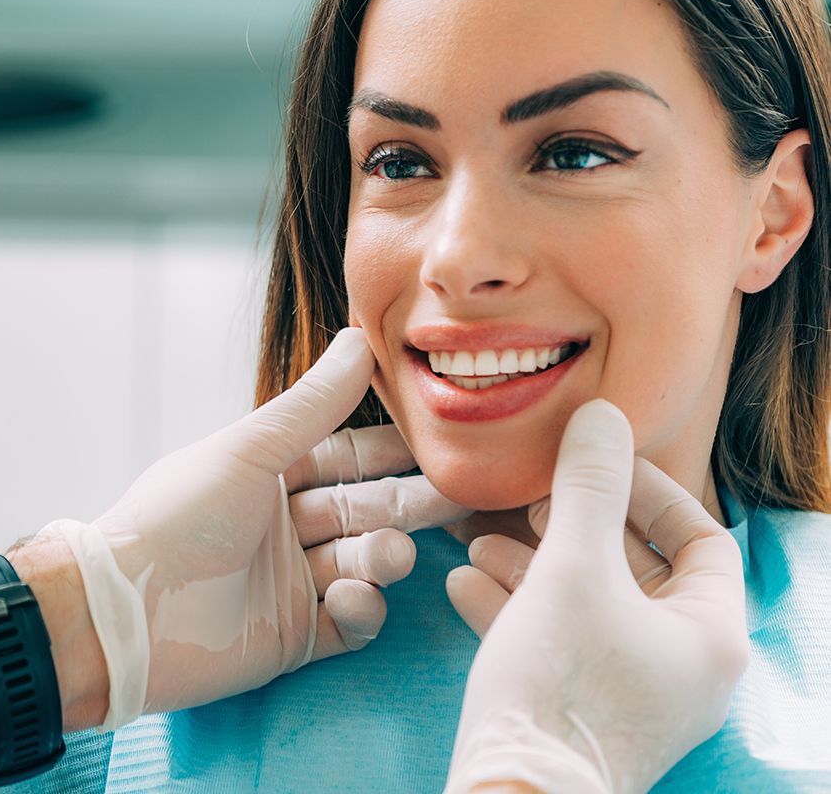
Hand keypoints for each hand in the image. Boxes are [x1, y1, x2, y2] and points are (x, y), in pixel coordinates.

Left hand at [43, 327, 469, 728]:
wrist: (124, 614)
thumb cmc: (174, 519)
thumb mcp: (248, 452)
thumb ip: (312, 405)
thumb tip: (361, 338)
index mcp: (266, 475)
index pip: (345, 456)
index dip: (392, 450)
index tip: (443, 440)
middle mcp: (281, 526)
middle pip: (364, 509)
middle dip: (409, 504)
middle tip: (461, 497)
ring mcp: (290, 583)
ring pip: (363, 563)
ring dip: (383, 557)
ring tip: (386, 556)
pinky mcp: (293, 638)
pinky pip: (350, 621)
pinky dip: (362, 609)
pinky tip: (353, 598)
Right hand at [444, 400, 748, 793]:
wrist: (513, 793)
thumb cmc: (560, 682)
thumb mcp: (571, 567)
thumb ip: (587, 487)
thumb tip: (601, 415)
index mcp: (709, 635)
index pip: (702, 539)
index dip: (648, 491)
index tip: (592, 465)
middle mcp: (681, 667)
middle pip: (636, 570)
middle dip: (571, 526)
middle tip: (527, 499)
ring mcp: (632, 694)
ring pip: (588, 605)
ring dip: (532, 564)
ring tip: (477, 538)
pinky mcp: (582, 712)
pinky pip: (558, 642)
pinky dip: (516, 608)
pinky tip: (463, 582)